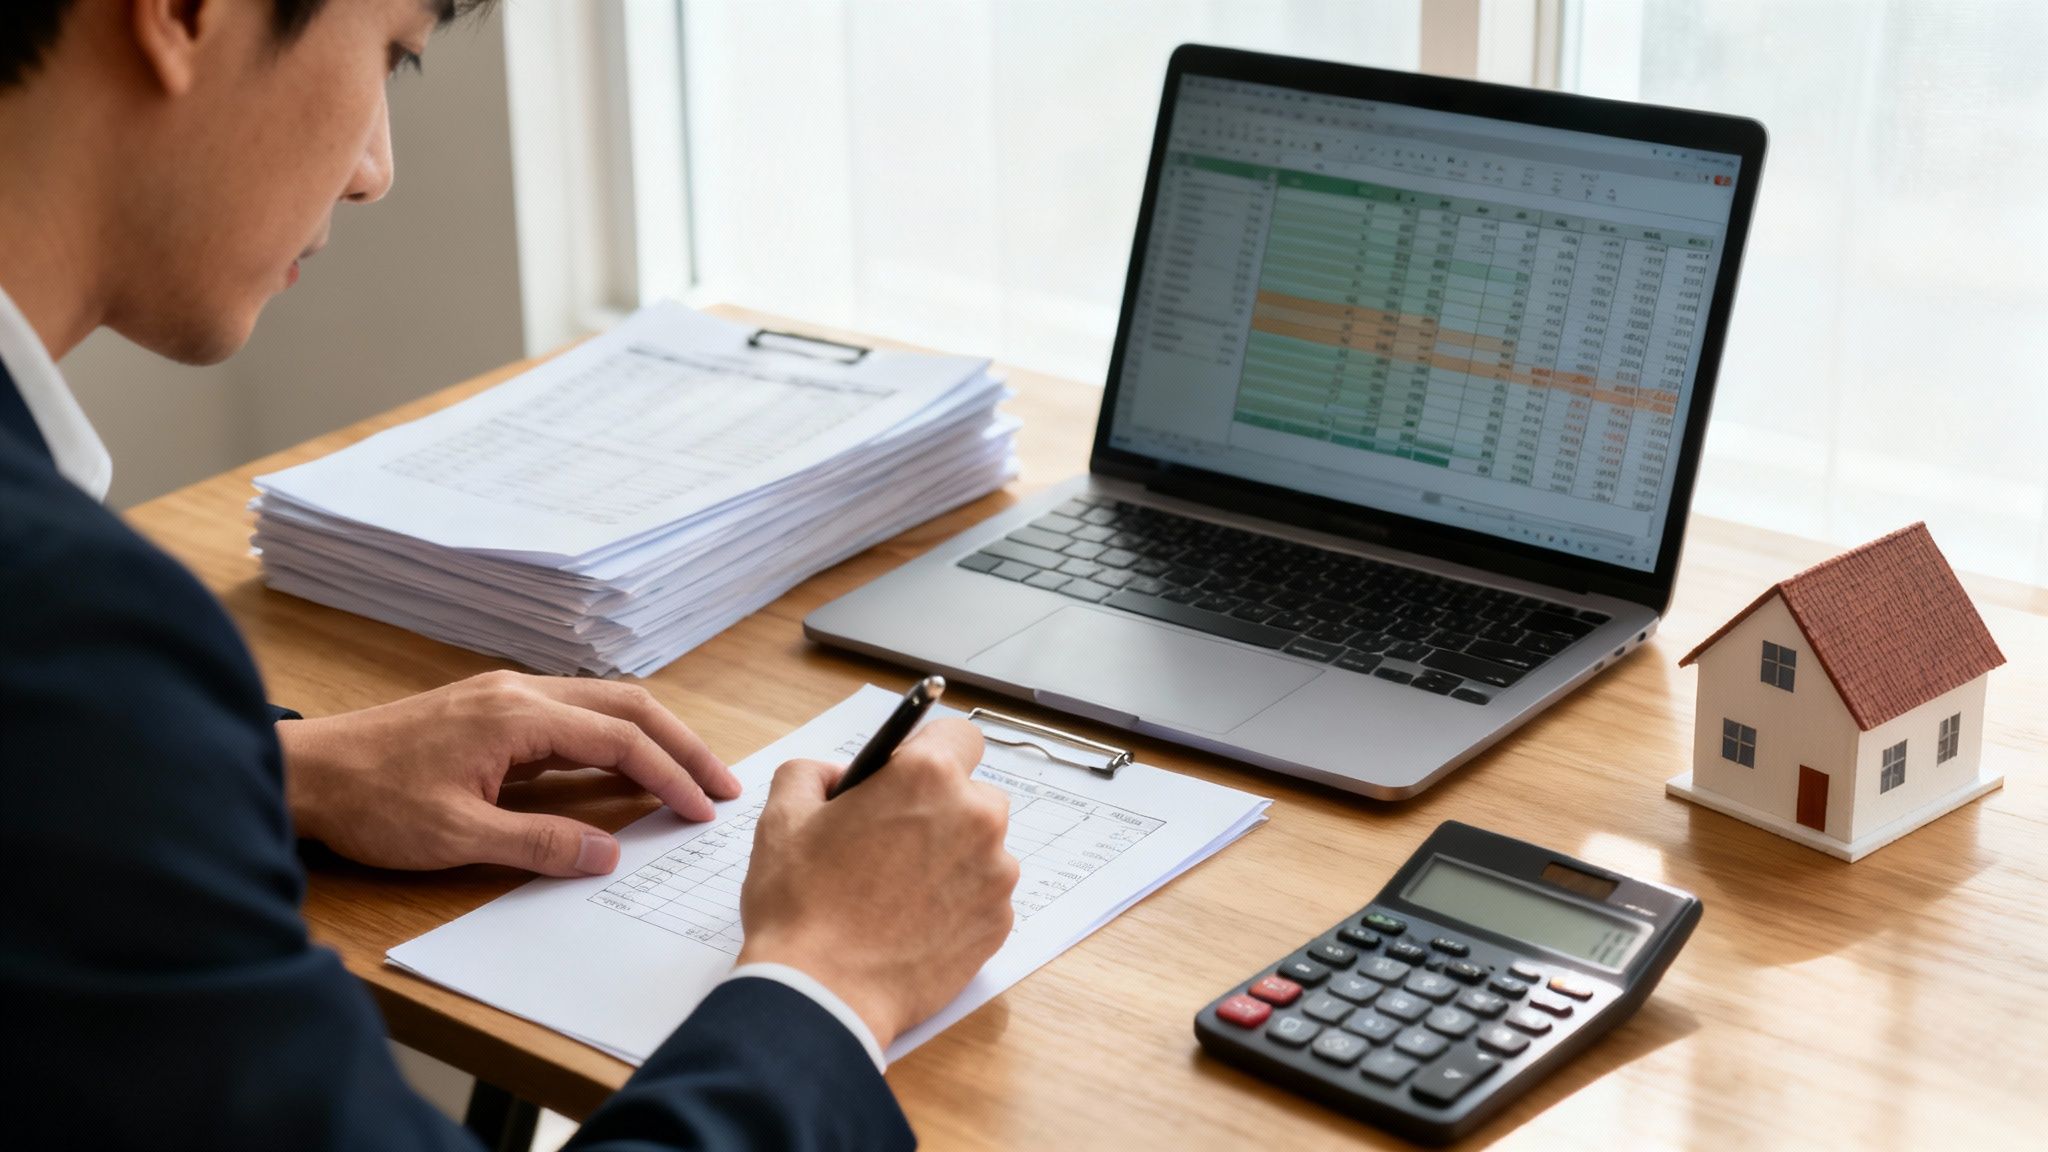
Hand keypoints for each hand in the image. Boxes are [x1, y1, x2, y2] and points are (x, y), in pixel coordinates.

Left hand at [277, 670, 738, 874]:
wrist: (304, 773)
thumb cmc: (370, 802)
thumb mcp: (457, 837)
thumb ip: (539, 842)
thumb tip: (607, 851)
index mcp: (517, 715)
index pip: (619, 739)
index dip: (669, 774)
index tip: (702, 810)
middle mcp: (519, 692)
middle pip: (626, 705)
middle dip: (680, 744)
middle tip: (721, 785)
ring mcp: (505, 696)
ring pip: (603, 704)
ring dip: (651, 737)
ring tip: (687, 776)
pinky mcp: (492, 711)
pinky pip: (573, 716)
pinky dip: (613, 739)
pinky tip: (624, 769)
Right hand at [735, 718, 1017, 1050]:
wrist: (822, 996)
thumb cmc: (801, 905)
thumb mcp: (783, 816)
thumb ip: (813, 772)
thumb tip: (840, 777)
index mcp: (928, 776)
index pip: (958, 735)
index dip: (929, 753)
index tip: (908, 777)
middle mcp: (976, 818)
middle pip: (972, 794)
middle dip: (939, 809)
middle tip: (890, 842)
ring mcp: (995, 875)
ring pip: (980, 848)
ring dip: (949, 858)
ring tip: (896, 892)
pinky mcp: (998, 923)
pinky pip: (983, 896)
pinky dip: (956, 903)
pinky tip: (911, 923)